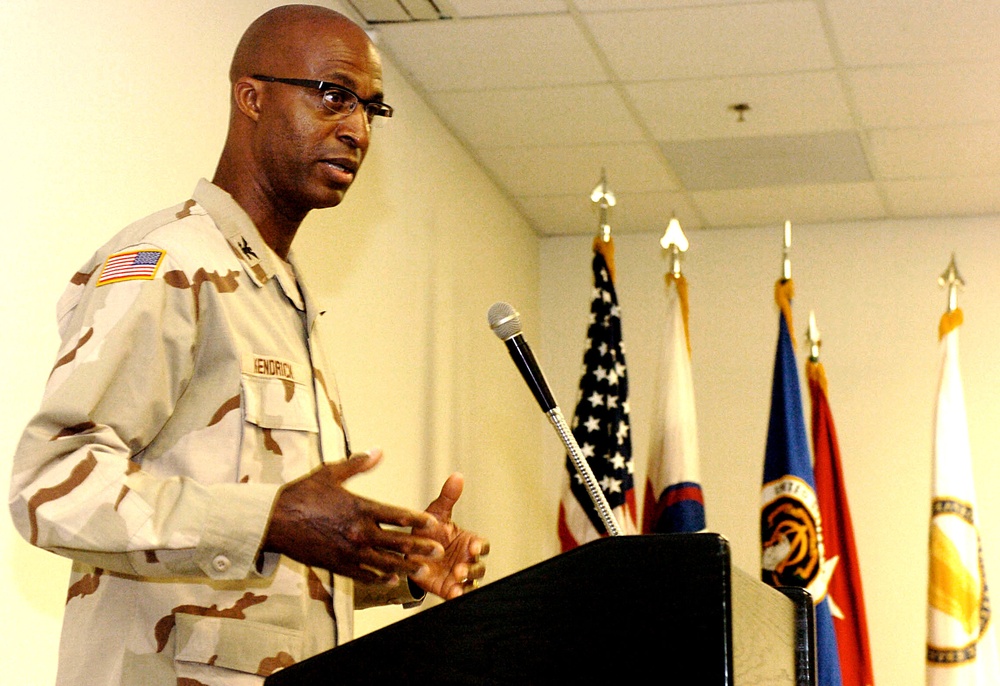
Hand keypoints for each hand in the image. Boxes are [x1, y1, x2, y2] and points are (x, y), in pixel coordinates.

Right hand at [264, 449, 443, 583]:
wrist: (273, 520)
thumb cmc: (302, 493)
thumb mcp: (330, 473)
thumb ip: (358, 464)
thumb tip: (378, 450)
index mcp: (359, 507)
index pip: (397, 515)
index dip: (418, 521)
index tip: (434, 524)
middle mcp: (357, 531)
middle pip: (397, 541)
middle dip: (420, 546)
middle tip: (439, 550)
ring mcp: (348, 551)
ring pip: (384, 562)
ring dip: (405, 566)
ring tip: (422, 570)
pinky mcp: (336, 565)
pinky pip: (362, 575)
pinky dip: (378, 577)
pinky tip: (391, 579)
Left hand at [408, 473, 489, 599]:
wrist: (409, 552)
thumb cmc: (428, 531)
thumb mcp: (435, 514)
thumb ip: (448, 498)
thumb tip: (457, 475)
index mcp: (467, 542)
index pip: (483, 545)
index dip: (481, 546)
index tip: (474, 547)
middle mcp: (466, 560)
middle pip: (480, 567)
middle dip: (473, 568)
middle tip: (461, 567)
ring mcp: (458, 576)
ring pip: (472, 582)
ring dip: (467, 581)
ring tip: (457, 578)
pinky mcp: (448, 589)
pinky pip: (459, 594)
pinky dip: (459, 594)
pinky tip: (454, 593)